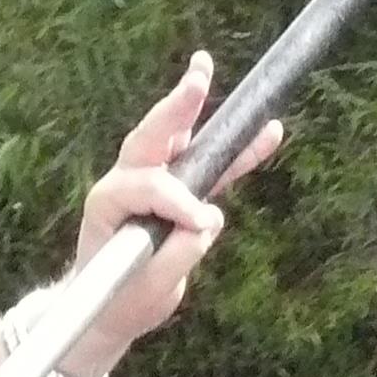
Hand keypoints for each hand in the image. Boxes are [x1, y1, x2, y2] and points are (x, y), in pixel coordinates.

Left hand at [60, 51, 282, 369]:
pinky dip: (236, 151)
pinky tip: (268, 132)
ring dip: (196, 106)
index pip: (150, 186)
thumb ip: (177, 254)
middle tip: (197, 74)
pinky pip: (211, 168)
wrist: (110, 311)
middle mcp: (126, 182)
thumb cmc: (121, 299)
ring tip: (205, 66)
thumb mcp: (149, 287)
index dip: (179, 201)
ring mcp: (151, 183)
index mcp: (109, 202)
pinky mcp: (178, 193)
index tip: (205, 224)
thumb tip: (209, 221)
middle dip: (176, 106)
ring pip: (178, 140)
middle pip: (152, 136)